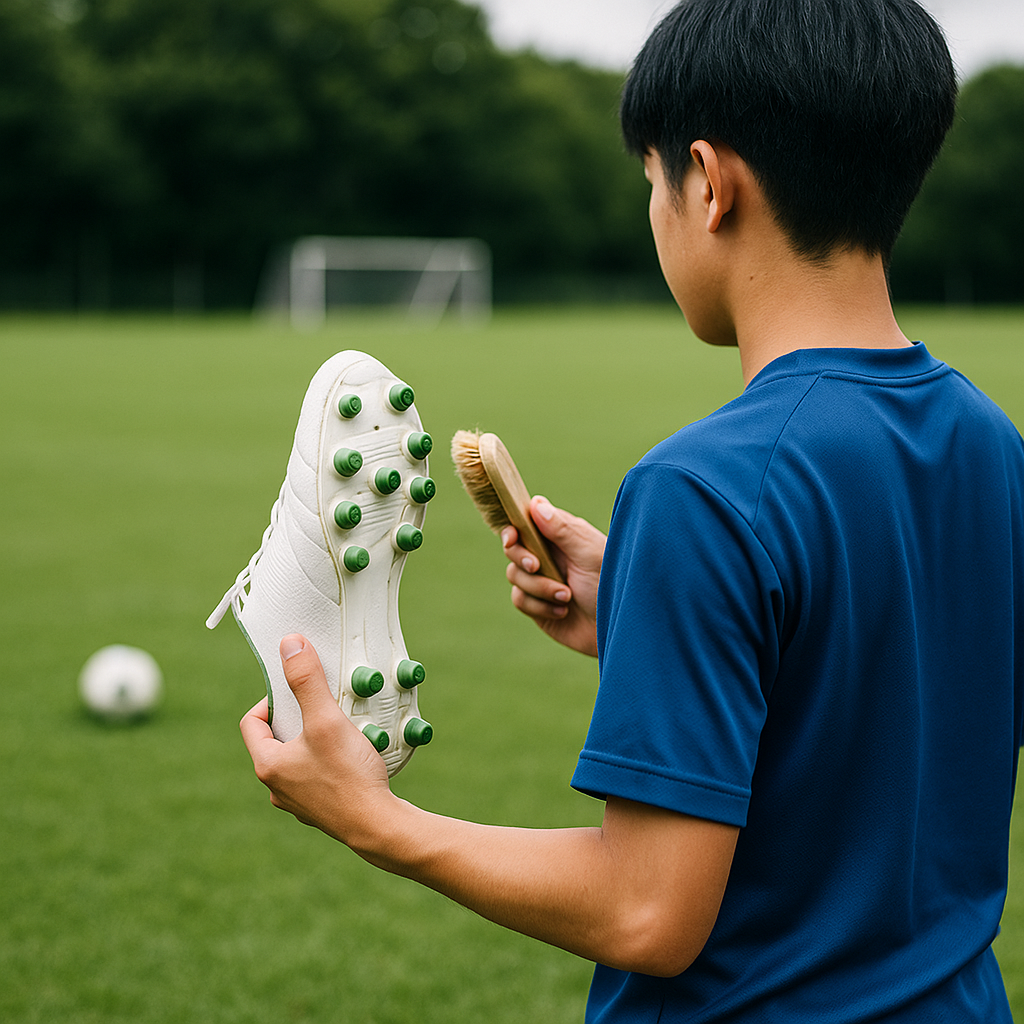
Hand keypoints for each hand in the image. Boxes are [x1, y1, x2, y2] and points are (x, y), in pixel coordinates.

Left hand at [239, 634, 392, 844]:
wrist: (377, 825)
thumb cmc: (349, 774)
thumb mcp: (326, 720)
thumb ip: (307, 681)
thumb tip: (289, 644)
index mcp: (268, 765)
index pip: (252, 723)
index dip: (270, 700)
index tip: (297, 692)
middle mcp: (276, 787)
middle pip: (276, 740)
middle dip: (298, 720)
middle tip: (323, 708)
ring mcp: (297, 802)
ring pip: (297, 760)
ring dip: (314, 742)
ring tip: (341, 731)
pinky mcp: (320, 811)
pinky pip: (316, 777)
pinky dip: (328, 763)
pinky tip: (352, 758)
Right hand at [503, 495, 605, 656]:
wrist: (619, 628)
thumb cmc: (613, 585)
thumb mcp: (590, 554)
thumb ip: (563, 530)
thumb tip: (536, 503)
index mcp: (562, 536)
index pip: (527, 522)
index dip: (514, 528)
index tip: (513, 537)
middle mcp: (548, 555)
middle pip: (514, 548)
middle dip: (521, 558)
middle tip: (537, 566)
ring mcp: (541, 580)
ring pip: (515, 575)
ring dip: (539, 587)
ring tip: (566, 597)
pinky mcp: (537, 605)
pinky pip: (520, 599)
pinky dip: (540, 606)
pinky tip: (562, 611)